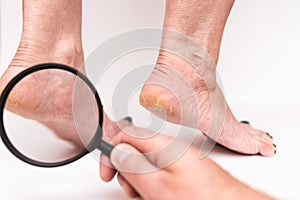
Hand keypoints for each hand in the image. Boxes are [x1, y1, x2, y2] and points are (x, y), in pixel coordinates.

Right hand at [100, 126, 271, 199]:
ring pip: (148, 165)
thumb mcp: (159, 186)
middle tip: (134, 189)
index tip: (107, 171)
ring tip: (151, 196)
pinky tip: (162, 196)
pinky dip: (156, 185)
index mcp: (163, 145)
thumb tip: (117, 151)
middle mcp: (171, 148)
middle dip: (128, 171)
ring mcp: (178, 159)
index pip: (127, 134)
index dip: (111, 151)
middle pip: (136, 151)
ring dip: (142, 181)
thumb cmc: (203, 198)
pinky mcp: (184, 170)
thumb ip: (134, 166)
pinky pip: (161, 173)